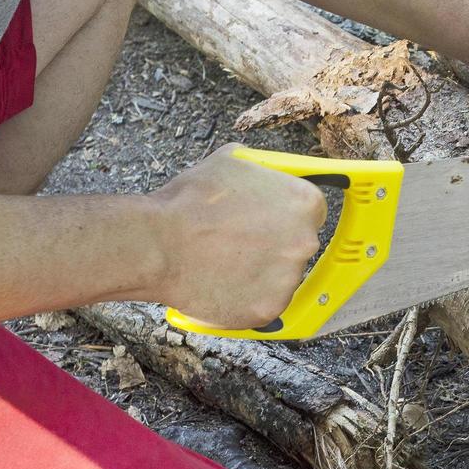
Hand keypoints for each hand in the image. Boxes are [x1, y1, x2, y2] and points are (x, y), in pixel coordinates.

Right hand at [145, 144, 327, 327]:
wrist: (157, 244)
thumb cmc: (189, 202)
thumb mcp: (232, 161)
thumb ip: (262, 169)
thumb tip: (269, 170)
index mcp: (304, 202)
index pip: (310, 213)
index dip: (286, 217)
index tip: (269, 222)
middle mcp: (306, 241)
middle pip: (299, 246)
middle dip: (273, 245)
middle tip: (238, 244)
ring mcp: (290, 278)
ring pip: (281, 277)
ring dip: (259, 273)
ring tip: (223, 263)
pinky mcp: (270, 307)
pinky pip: (264, 303)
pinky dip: (246, 298)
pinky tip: (221, 284)